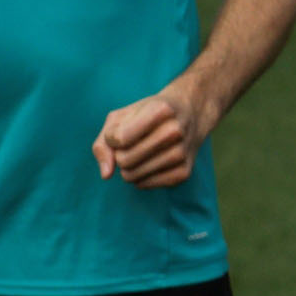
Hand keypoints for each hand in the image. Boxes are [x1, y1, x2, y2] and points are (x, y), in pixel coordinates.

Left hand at [91, 85, 211, 187]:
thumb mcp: (122, 116)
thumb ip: (104, 142)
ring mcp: (182, 153)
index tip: (124, 128)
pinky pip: (144, 185)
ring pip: (132, 176)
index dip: (112, 137)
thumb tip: (106, 175)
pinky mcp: (184, 172)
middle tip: (132, 144)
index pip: (118, 139)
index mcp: (160, 110)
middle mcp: (175, 131)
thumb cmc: (148, 114)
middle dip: (120, 154)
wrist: (191, 114)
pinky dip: (140, 177)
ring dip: (129, 168)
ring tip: (141, 153)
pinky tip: (150, 163)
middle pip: (124, 160)